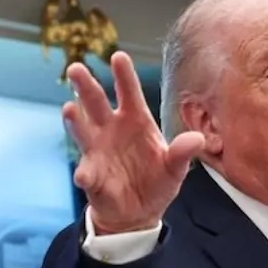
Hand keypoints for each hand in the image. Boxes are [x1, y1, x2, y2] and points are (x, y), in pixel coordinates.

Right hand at [64, 52, 204, 234]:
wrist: (140, 212)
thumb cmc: (156, 181)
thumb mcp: (175, 168)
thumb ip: (182, 152)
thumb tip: (197, 139)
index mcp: (135, 120)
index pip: (129, 93)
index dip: (123, 75)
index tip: (118, 56)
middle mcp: (112, 129)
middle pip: (96, 103)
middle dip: (86, 86)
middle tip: (76, 69)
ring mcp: (98, 150)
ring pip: (83, 131)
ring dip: (76, 121)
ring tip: (69, 110)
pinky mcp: (92, 176)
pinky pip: (87, 173)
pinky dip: (85, 173)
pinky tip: (84, 175)